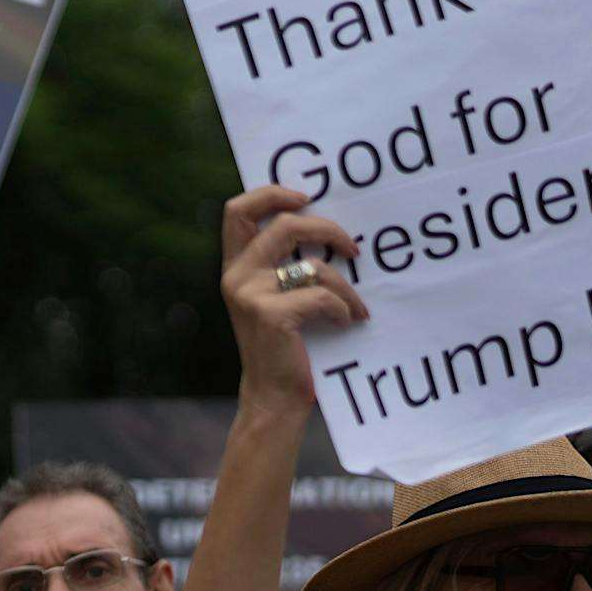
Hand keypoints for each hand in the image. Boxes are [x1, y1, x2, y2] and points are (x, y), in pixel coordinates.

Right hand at [220, 186, 367, 412]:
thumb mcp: (273, 298)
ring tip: (356, 304)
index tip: (305, 198)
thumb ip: (281, 264)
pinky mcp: (271, 314)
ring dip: (345, 285)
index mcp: (235, 268)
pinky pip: (322, 296)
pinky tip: (346, 323)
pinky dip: (343, 308)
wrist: (273, 396)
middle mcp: (236, 277)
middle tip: (351, 248)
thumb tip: (326, 228)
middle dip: (326, 229)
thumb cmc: (284, 346)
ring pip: (313, 265)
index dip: (272, 194)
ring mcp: (251, 295)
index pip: (238, 211)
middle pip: (284, 224)